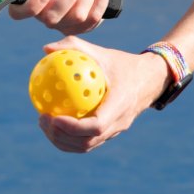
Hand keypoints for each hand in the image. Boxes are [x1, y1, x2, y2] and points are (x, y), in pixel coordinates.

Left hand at [37, 36, 171, 152]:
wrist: (150, 79)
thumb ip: (74, 47)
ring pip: (86, 146)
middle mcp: (119, 123)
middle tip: (42, 119)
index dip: (73, 127)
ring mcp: (115, 131)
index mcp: (120, 105)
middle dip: (61, 136)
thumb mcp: (101, 52)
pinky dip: (68, 138)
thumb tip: (46, 49)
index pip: (96, 125)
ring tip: (44, 123)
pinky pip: (87, 141)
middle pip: (87, 142)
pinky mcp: (110, 133)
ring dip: (62, 140)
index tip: (53, 117)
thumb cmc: (122, 63)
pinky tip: (53, 122)